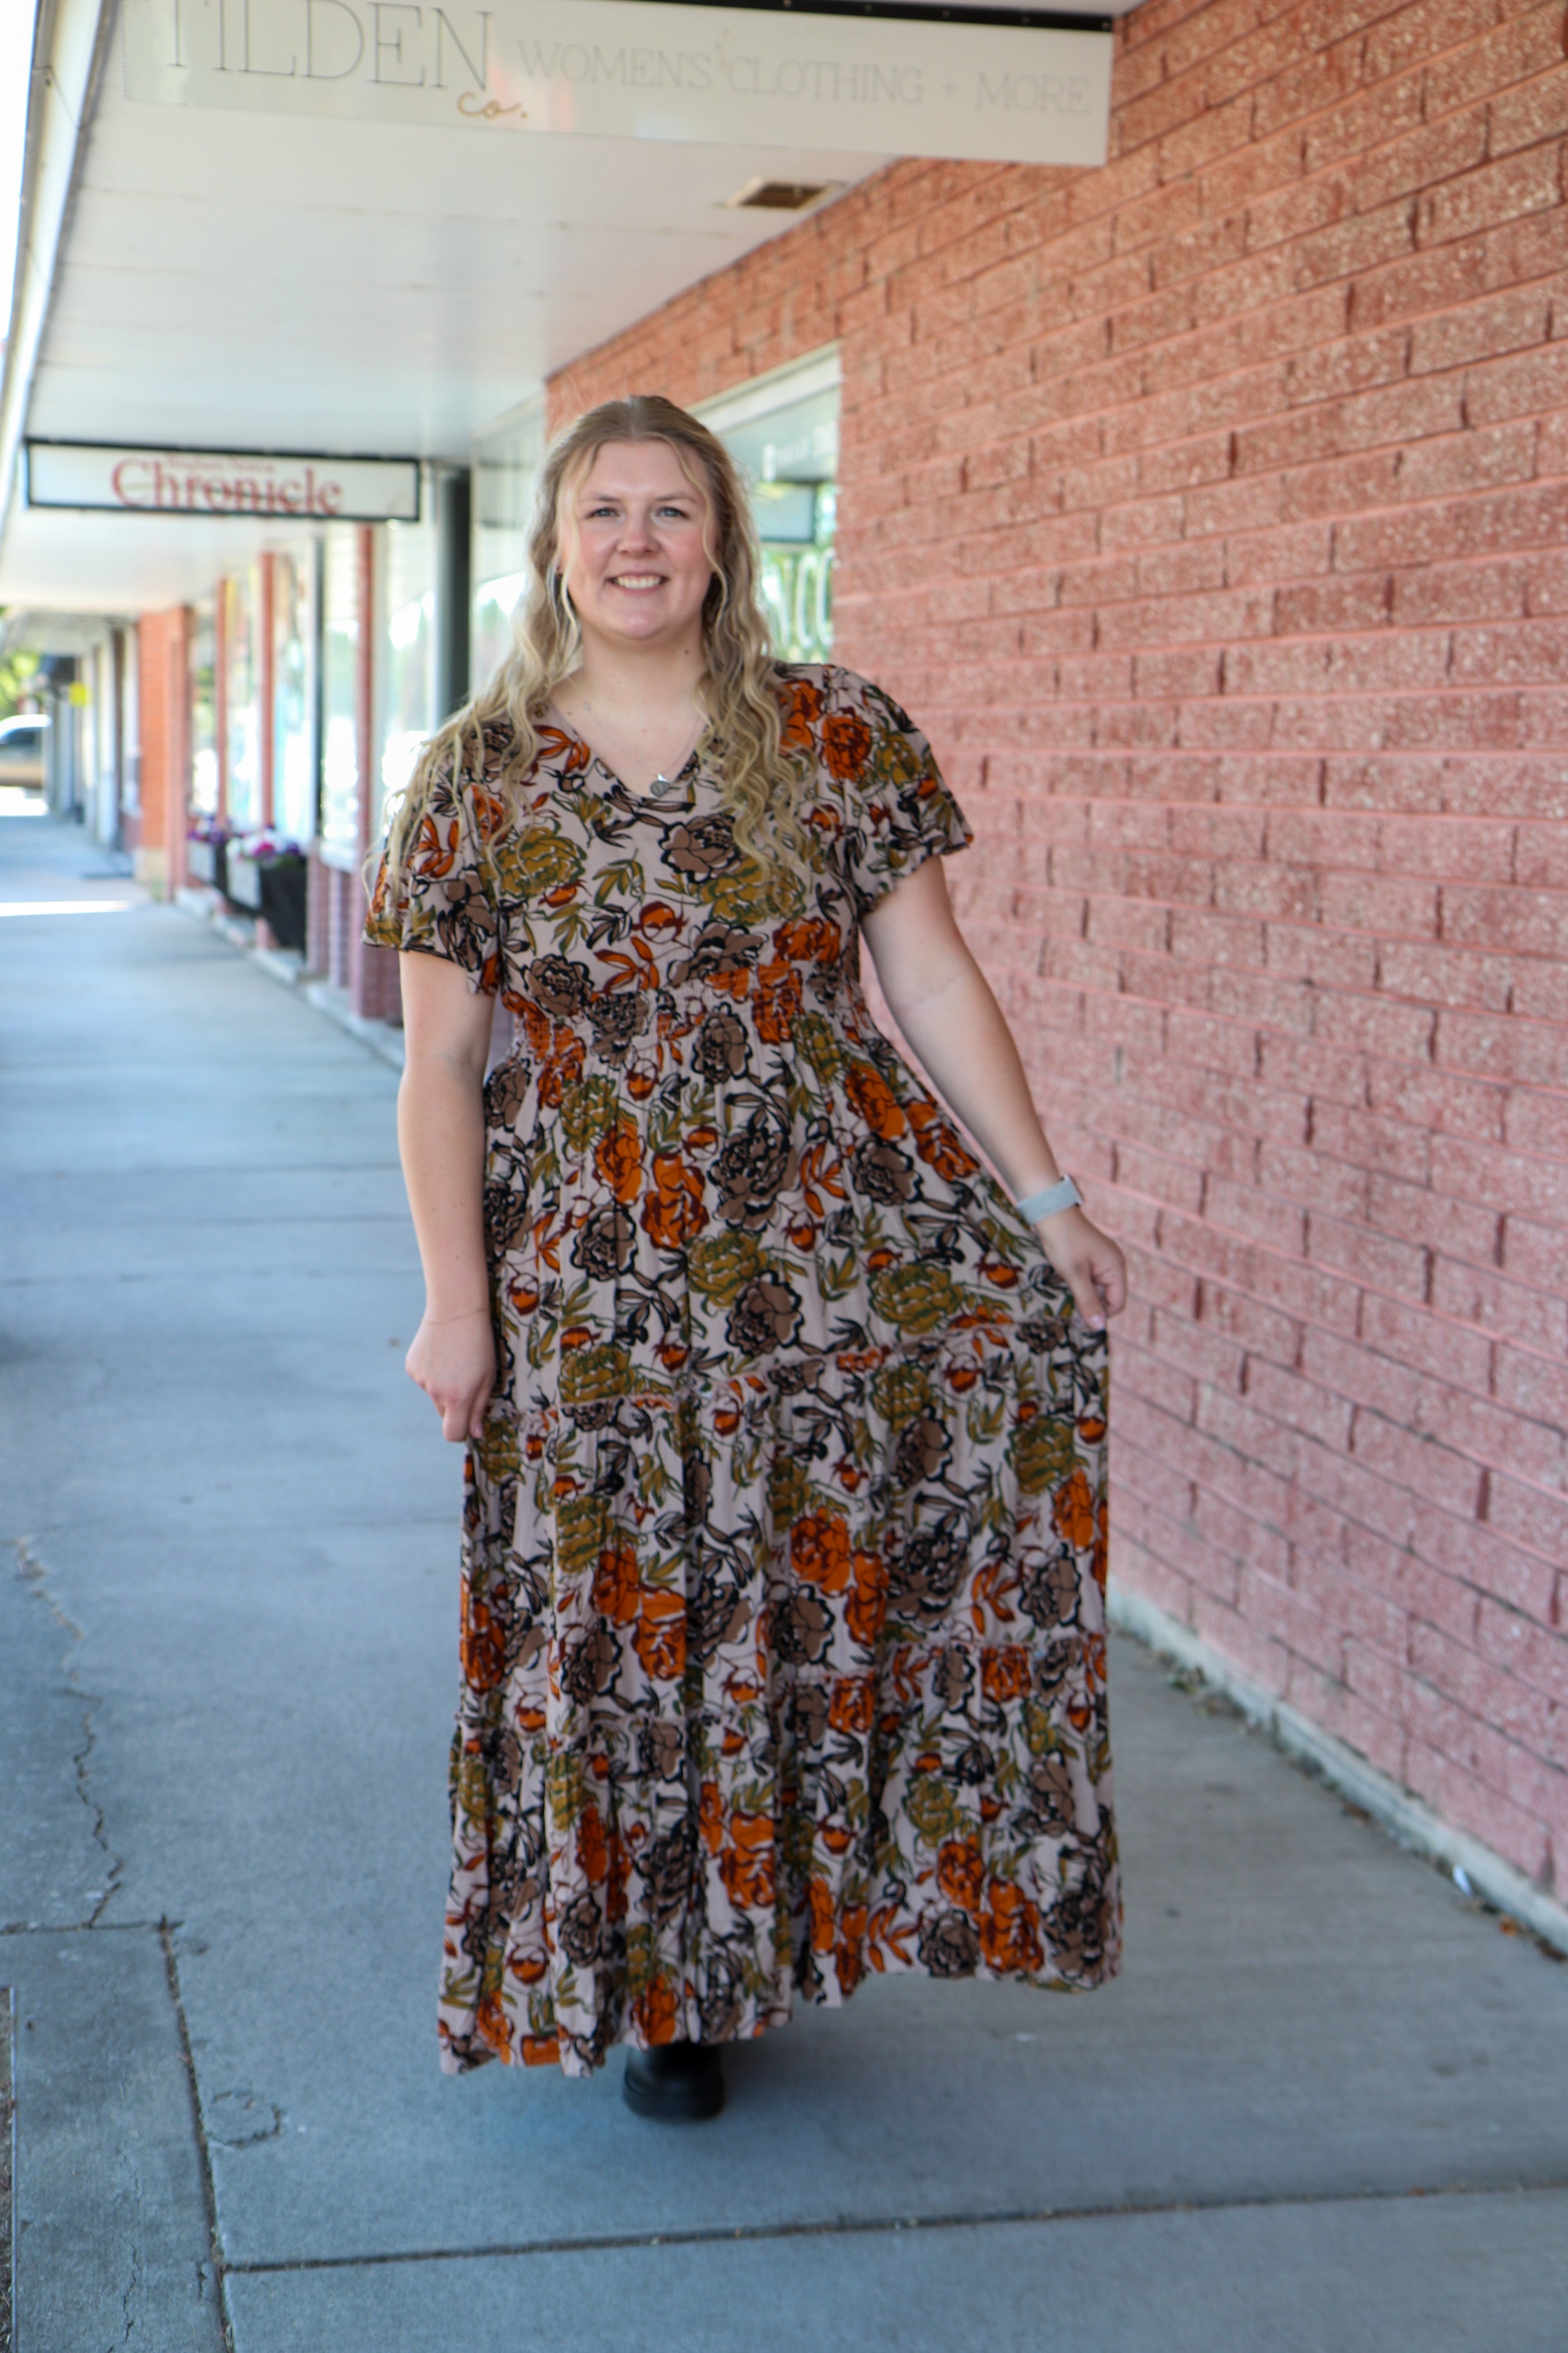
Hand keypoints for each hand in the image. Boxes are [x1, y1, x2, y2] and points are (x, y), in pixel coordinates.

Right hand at [405, 1308, 495, 1441]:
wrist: (455, 1309)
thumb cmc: (479, 1343)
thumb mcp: (488, 1376)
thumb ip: (479, 1408)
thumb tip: (475, 1434)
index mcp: (458, 1398)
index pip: (453, 1434)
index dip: (461, 1432)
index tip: (469, 1423)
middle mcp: (436, 1392)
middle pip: (445, 1414)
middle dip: (456, 1405)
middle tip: (467, 1379)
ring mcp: (421, 1380)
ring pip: (434, 1395)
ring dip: (444, 1386)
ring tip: (454, 1360)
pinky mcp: (411, 1367)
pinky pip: (424, 1380)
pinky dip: (432, 1373)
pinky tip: (441, 1353)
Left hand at [1036, 1207, 1127, 1331]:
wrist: (1051, 1213)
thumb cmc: (1064, 1242)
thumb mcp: (1075, 1275)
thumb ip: (1088, 1301)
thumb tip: (1099, 1327)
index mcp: (1116, 1267)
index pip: (1117, 1303)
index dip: (1102, 1315)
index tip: (1081, 1323)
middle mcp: (1113, 1264)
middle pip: (1108, 1297)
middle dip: (1092, 1307)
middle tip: (1071, 1316)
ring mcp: (1102, 1261)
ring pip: (1097, 1290)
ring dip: (1084, 1297)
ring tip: (1067, 1299)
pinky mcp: (1091, 1259)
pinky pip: (1090, 1280)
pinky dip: (1080, 1287)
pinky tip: (1067, 1286)